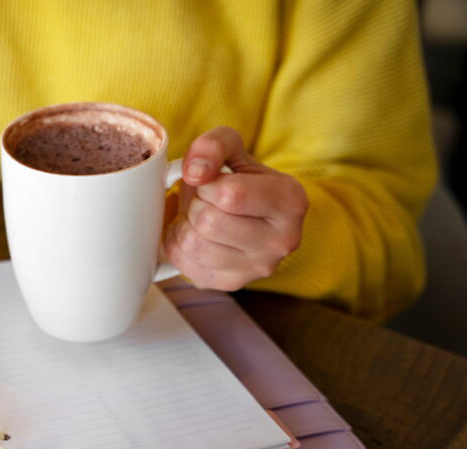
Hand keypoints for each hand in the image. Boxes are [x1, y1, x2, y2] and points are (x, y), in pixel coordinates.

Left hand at [163, 126, 307, 290]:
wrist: (248, 213)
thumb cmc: (241, 179)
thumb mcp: (232, 148)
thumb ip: (213, 145)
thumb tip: (194, 172)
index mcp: (290, 202)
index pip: (230, 195)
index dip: (207, 184)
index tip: (212, 182)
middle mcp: (282, 241)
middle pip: (208, 222)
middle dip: (194, 203)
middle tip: (203, 199)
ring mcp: (257, 268)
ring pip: (192, 244)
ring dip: (184, 223)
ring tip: (198, 214)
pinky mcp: (230, 283)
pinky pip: (182, 262)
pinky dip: (177, 243)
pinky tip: (194, 233)